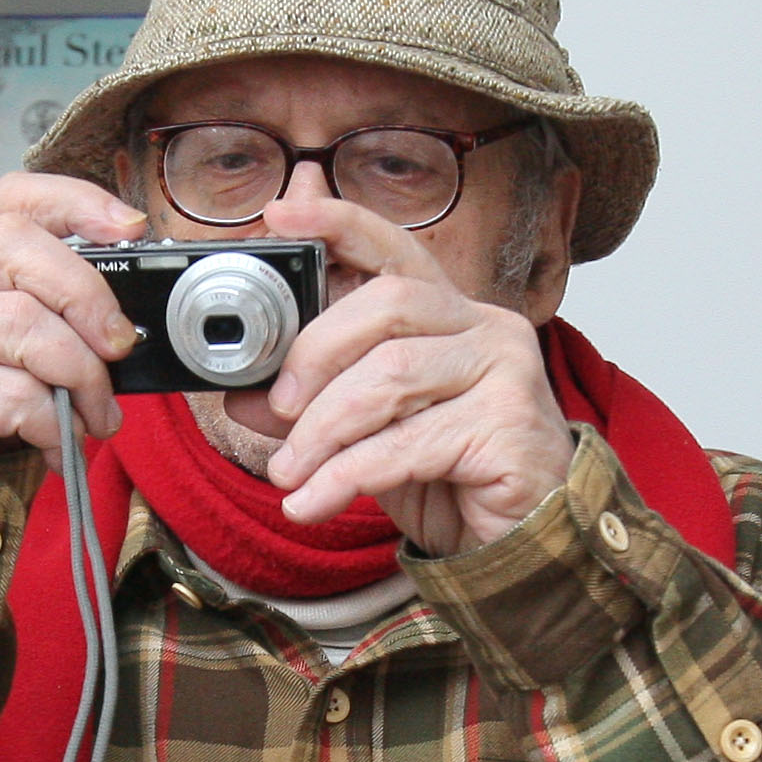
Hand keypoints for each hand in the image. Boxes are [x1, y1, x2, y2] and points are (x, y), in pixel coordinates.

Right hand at [0, 174, 147, 471]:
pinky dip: (54, 426)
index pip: (9, 203)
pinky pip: (15, 394)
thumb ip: (59, 323)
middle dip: (87, 296)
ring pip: (24, 324)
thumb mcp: (25, 356)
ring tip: (93, 416)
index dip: (73, 201)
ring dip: (81, 377)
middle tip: (117, 348)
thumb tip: (126, 327)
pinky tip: (57, 447)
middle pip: (16, 246)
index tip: (128, 227)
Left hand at [223, 197, 574, 555]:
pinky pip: (407, 444)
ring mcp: (507, 372)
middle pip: (386, 305)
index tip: (279, 216)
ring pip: (391, 376)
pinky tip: (313, 503)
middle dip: (315, 354)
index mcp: (449, 314)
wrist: (519, 545)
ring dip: (322, 431)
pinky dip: (345, 477)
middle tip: (279, 408)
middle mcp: (486, 327)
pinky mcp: (510, 427)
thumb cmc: (452, 478)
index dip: (337, 223)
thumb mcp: (368, 434)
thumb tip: (243, 393)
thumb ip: (313, 405)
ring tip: (289, 474)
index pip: (393, 250)